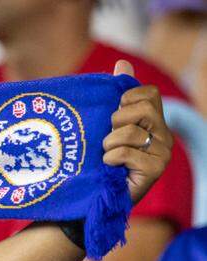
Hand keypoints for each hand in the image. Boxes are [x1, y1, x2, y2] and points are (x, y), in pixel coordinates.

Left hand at [104, 61, 172, 205]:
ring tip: (106, 155)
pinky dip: (111, 159)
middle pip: (142, 109)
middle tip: (108, 139)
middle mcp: (164, 134)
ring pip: (131, 131)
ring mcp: (162, 152)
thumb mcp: (106, 126)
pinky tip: (110, 167)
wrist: (96, 197)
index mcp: (154, 121)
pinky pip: (126, 152)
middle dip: (116, 121)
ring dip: (109, 143)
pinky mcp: (155, 169)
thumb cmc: (101, 160)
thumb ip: (117, 96)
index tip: (113, 118)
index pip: (148, 93)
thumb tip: (122, 63)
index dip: (126, 101)